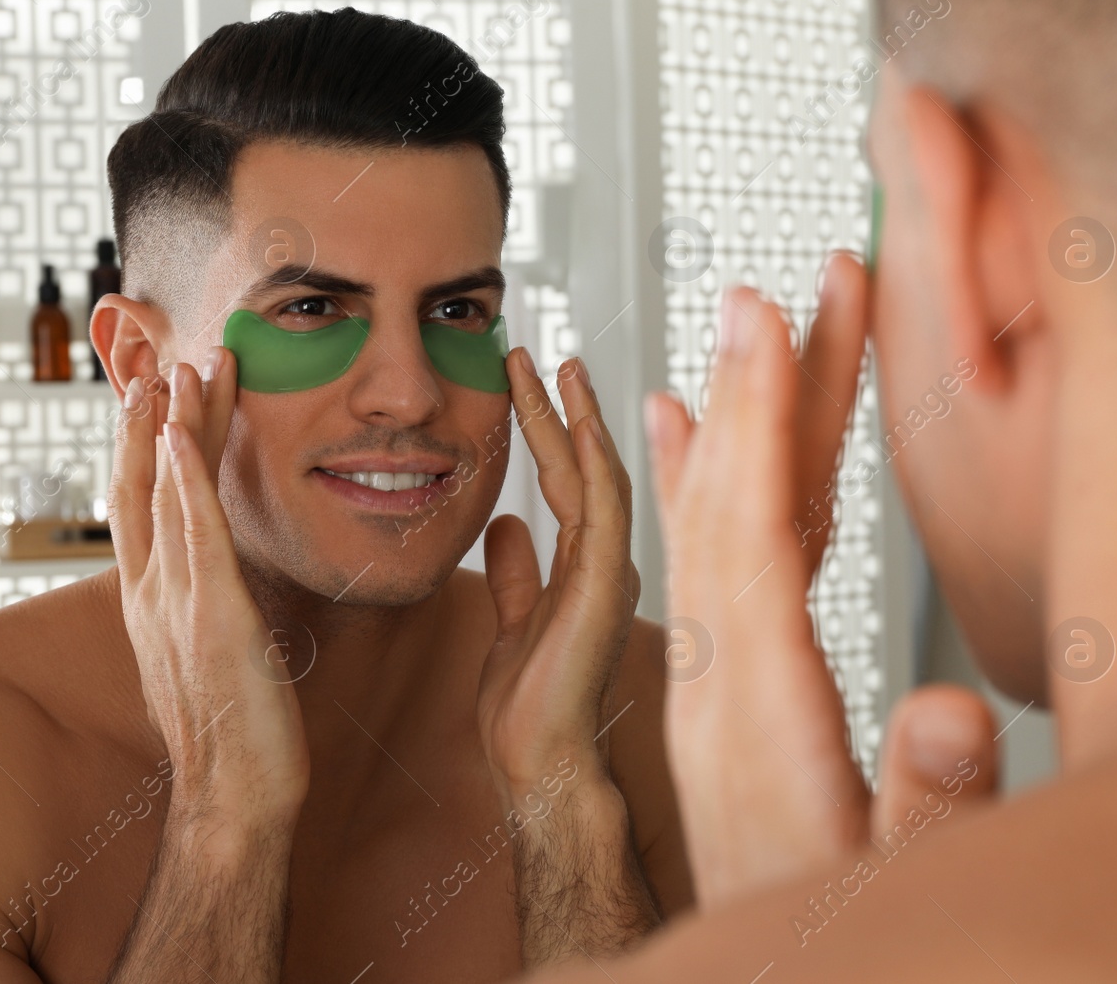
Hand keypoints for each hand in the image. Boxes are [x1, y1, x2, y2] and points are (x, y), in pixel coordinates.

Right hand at [109, 355, 308, 828]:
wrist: (233, 799)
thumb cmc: (234, 733)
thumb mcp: (211, 654)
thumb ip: (204, 609)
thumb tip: (217, 582)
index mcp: (151, 601)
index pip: (140, 504)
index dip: (141, 445)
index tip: (152, 392)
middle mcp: (151, 593)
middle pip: (138, 484)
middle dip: (143, 419)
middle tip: (154, 356)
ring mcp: (174, 602)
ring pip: (164, 494)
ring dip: (169, 424)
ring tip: (176, 366)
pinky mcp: (211, 615)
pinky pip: (193, 531)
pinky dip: (180, 476)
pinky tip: (178, 429)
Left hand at [477, 349, 658, 965]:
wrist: (540, 766)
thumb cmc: (527, 711)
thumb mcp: (508, 622)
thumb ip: (512, 574)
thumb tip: (503, 525)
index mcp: (584, 569)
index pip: (567, 481)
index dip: (546, 427)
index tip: (524, 378)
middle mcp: (607, 564)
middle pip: (585, 466)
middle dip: (560, 406)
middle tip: (535, 350)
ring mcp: (613, 573)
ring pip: (601, 476)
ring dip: (577, 417)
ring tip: (556, 364)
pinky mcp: (609, 588)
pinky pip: (605, 512)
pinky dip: (594, 463)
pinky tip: (579, 421)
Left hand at [644, 254, 997, 907]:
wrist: (768, 968)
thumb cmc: (836, 928)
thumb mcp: (900, 877)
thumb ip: (926, 800)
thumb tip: (949, 712)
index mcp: (758, 711)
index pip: (748, 533)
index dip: (757, 421)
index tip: (757, 321)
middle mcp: (718, 680)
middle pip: (730, 507)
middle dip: (756, 391)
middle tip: (776, 287)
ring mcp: (717, 680)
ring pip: (721, 525)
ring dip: (744, 424)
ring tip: (755, 333)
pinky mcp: (730, 688)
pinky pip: (712, 566)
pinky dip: (711, 488)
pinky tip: (692, 437)